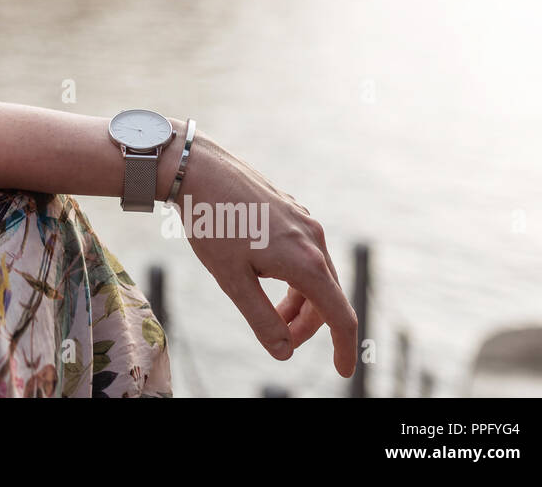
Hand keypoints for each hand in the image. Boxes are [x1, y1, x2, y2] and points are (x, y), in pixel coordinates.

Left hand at [172, 132, 358, 377]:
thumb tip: (284, 352)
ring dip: (298, 301)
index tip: (341, 372)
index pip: (339, 316)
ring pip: (315, 274)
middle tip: (277, 339)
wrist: (197, 170)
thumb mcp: (233, 281)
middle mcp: (314, 240)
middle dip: (306, 326)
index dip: (344, 348)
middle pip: (327, 298)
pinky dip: (293, 277)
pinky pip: (305, 253)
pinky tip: (263, 274)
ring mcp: (305, 222)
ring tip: (267, 311)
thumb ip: (262, 320)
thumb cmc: (212, 225)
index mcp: (306, 262)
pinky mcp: (292, 211)